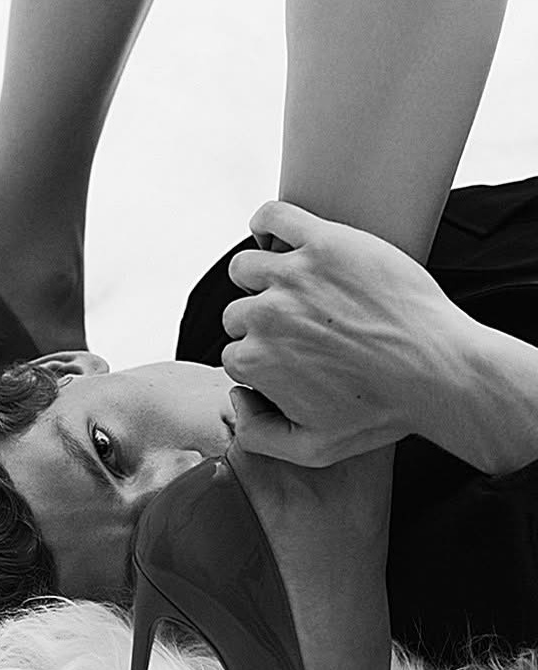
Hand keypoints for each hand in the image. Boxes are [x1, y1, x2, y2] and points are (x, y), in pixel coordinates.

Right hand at [220, 201, 470, 466]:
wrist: (438, 371)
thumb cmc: (381, 412)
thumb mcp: (312, 449)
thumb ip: (257, 436)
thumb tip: (236, 400)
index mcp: (257, 362)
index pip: (234, 352)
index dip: (259, 358)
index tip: (287, 357)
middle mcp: (266, 316)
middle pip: (237, 312)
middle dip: (260, 322)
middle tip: (299, 328)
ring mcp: (293, 275)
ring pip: (246, 268)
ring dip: (260, 279)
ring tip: (292, 289)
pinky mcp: (324, 242)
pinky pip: (273, 217)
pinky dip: (266, 224)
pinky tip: (279, 239)